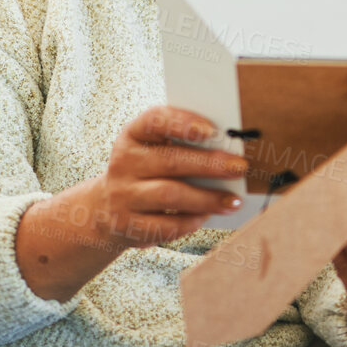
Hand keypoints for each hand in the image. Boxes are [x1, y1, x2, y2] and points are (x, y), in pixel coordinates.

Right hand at [79, 106, 248, 252]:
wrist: (107, 209)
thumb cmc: (144, 173)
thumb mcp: (152, 150)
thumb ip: (181, 145)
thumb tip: (227, 150)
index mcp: (132, 135)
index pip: (154, 121)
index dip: (183, 123)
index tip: (212, 131)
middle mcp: (124, 163)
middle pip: (170, 161)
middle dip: (210, 165)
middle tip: (240, 167)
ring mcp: (123, 196)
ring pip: (170, 195)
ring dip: (207, 198)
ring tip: (233, 201)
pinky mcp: (128, 225)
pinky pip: (166, 225)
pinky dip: (191, 221)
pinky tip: (207, 216)